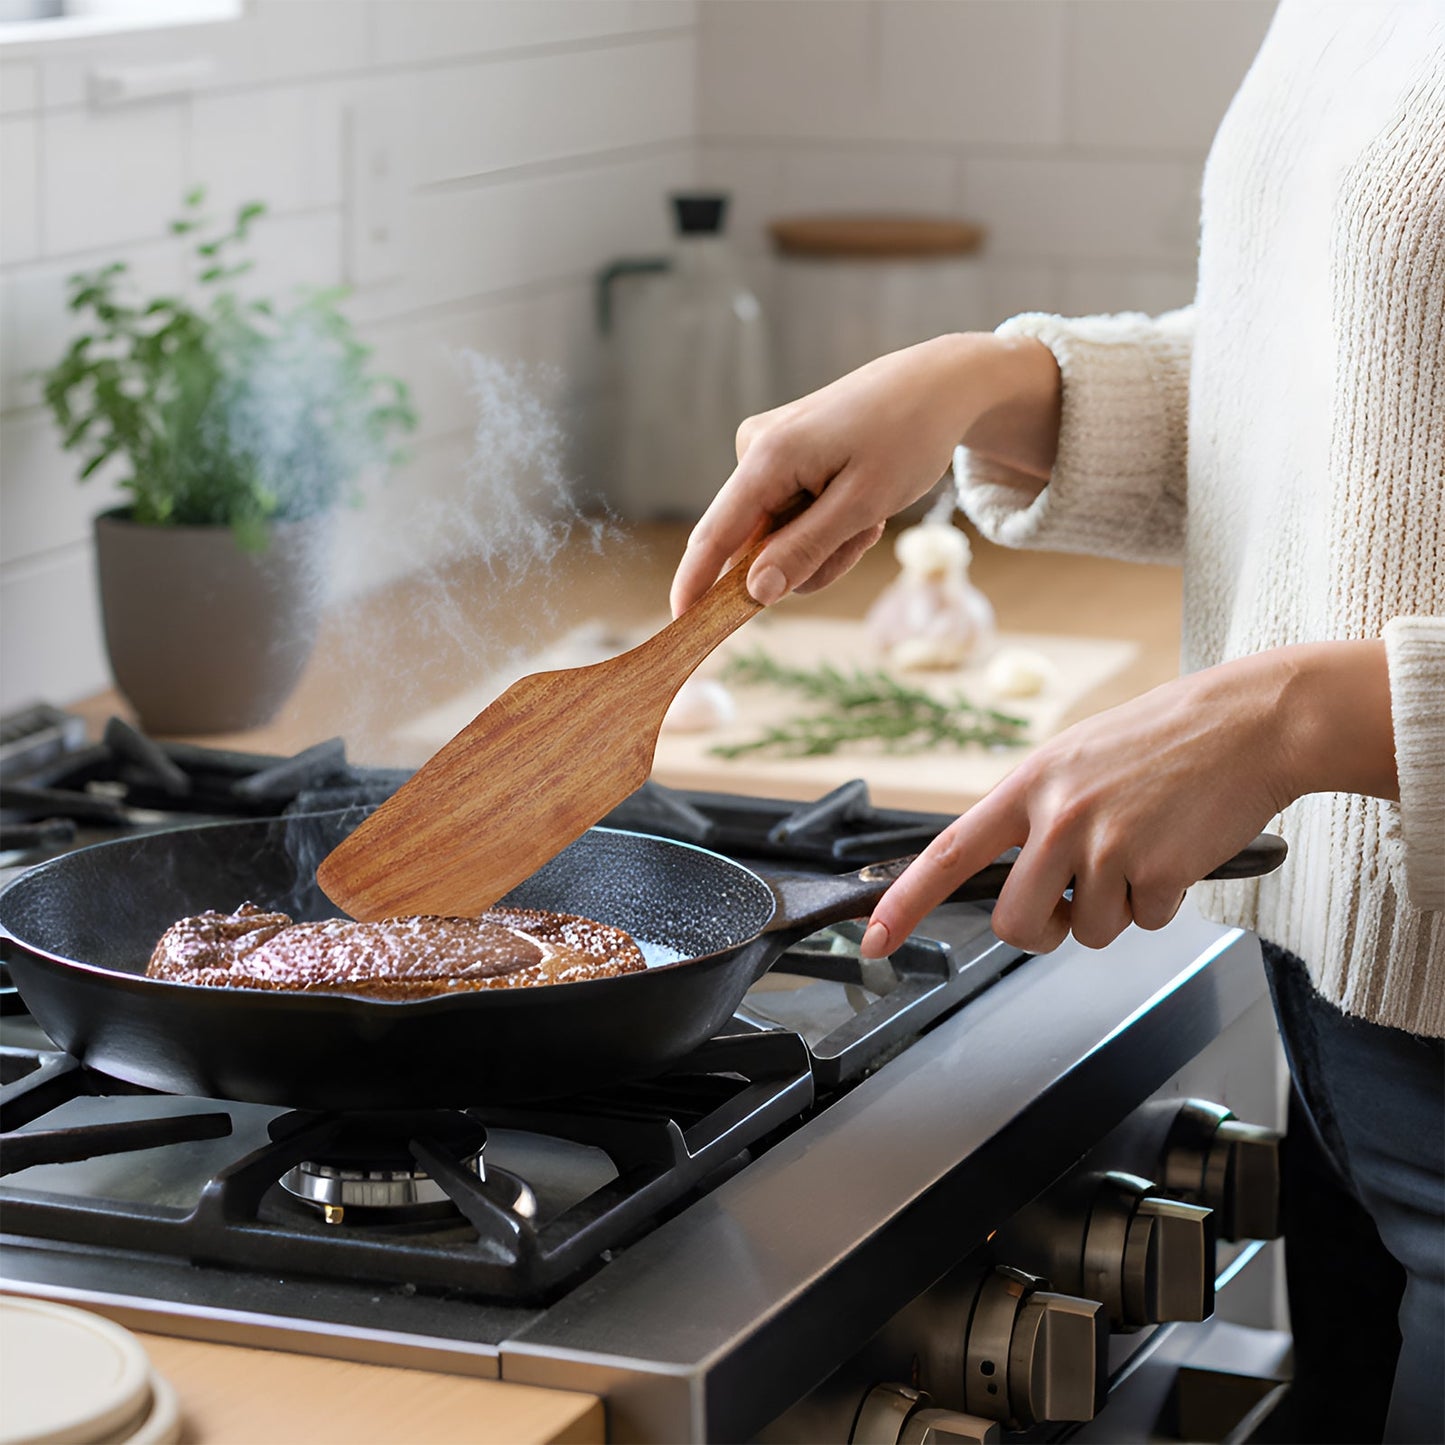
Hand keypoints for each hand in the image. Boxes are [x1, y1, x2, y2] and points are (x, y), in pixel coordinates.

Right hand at [669, 333, 1060, 615]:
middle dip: (810, 557)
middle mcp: (755, 450)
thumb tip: (754, 594)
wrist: (937, 384)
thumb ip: (805, 550)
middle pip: (756, 545)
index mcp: (767, 457)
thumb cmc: (907, 437)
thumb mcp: (863, 505)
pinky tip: (859, 496)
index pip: (714, 534)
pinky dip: (826, 522)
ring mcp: (766, 451)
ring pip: (779, 537)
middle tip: (865, 533)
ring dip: (826, 541)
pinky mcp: (781, 456)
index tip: (680, 624)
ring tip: (869, 510)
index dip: (696, 583)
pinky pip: (790, 516)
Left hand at [859, 642, 1396, 956]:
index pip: (948, 853)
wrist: (1251, 722)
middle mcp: (1057, 816)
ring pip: (1088, 931)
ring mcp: (1106, 844)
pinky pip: (1146, 923)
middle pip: (1016, 923)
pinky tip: (1178, 851)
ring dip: (1116, 911)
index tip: (872, 939)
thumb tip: (1011, 870)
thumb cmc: (1166, 740)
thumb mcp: (1077, 758)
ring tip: (1143, 852)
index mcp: (1029, 786)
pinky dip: (1164, 901)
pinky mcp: (1158, 869)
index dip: (904, 903)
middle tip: (1074, 905)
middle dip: (1042, 931)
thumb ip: (1038, 811)